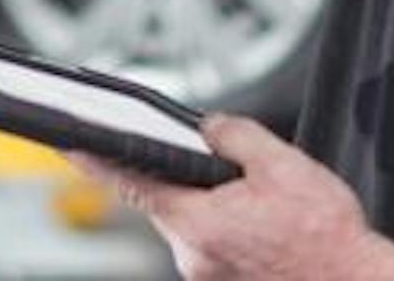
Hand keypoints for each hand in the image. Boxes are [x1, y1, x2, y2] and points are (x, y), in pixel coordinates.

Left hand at [75, 113, 391, 280]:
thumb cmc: (326, 238)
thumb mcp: (284, 165)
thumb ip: (236, 135)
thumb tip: (211, 126)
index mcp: (198, 220)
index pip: (129, 180)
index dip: (94, 158)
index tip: (67, 142)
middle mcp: (193, 254)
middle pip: (171, 200)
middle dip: (196, 181)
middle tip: (244, 179)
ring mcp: (206, 275)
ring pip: (196, 224)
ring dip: (219, 210)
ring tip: (271, 212)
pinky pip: (214, 246)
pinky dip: (232, 232)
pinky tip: (269, 232)